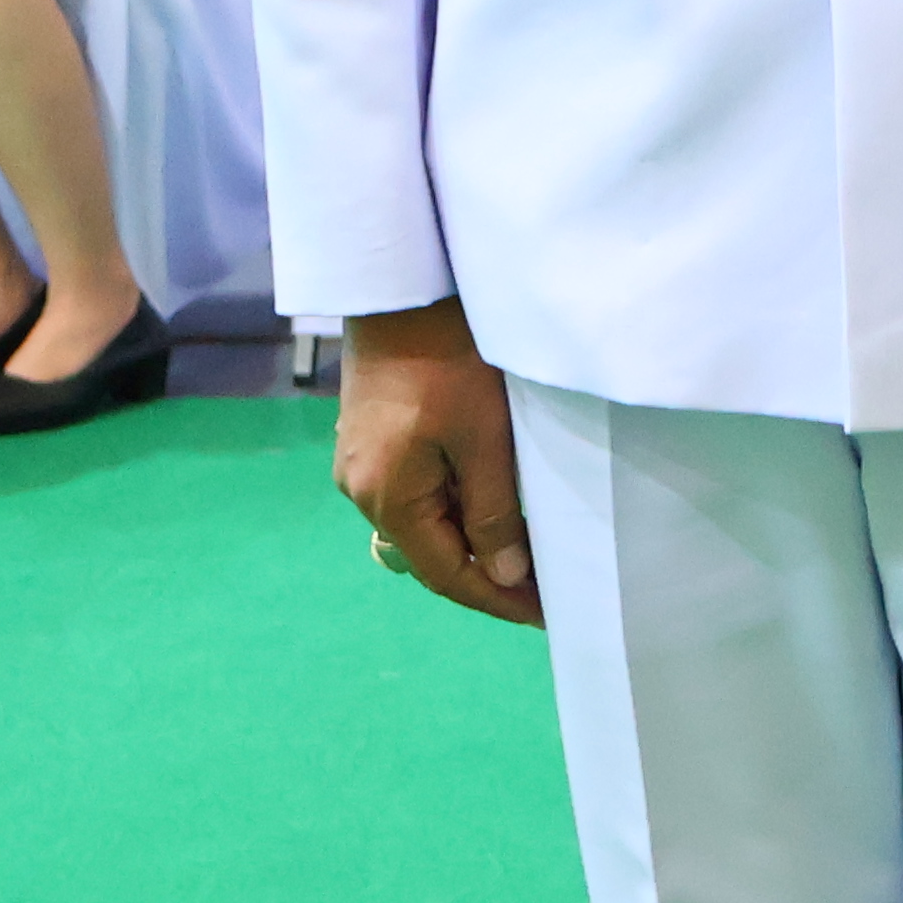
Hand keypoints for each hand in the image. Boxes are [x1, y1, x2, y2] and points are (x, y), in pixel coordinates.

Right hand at [337, 298, 538, 625]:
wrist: (401, 288)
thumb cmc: (450, 360)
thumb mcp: (484, 440)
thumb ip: (494, 513)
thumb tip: (504, 575)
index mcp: (386, 497)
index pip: (446, 574)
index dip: (497, 600)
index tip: (544, 614)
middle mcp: (360, 489)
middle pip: (427, 554)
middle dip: (483, 573)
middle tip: (541, 583)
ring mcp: (358, 463)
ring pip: (419, 524)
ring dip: (466, 538)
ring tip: (521, 544)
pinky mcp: (367, 438)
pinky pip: (411, 493)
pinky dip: (449, 505)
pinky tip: (486, 497)